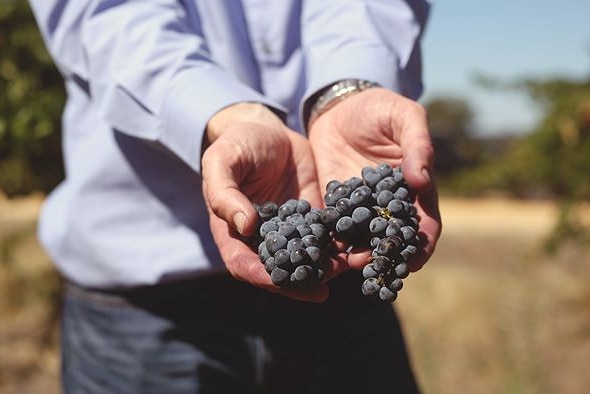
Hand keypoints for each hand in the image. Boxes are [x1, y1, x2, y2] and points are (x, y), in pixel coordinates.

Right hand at [202, 103, 335, 301]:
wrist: (269, 130)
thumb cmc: (237, 144)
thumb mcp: (222, 162)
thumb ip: (225, 194)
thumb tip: (246, 226)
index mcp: (234, 232)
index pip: (242, 263)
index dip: (258, 275)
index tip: (275, 281)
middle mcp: (263, 238)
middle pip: (279, 271)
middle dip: (300, 281)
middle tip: (321, 288)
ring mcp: (290, 230)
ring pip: (307, 258)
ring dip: (325, 268)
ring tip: (345, 268)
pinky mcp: (313, 217)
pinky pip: (326, 236)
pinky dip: (340, 245)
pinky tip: (356, 247)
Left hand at [307, 87, 441, 271]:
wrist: (340, 105)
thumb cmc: (380, 108)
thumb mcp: (404, 117)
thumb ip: (418, 145)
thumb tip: (422, 180)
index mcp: (414, 188)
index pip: (424, 222)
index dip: (423, 243)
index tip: (416, 260)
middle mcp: (388, 204)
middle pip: (393, 237)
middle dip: (386, 255)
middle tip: (375, 267)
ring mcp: (361, 206)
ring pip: (363, 238)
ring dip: (358, 253)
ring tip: (349, 263)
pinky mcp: (335, 203)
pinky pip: (336, 226)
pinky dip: (332, 239)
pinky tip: (325, 249)